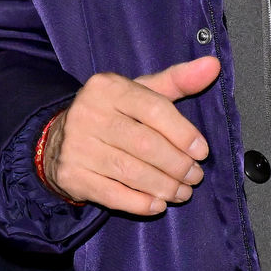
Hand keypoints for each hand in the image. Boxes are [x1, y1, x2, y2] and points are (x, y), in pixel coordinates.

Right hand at [41, 55, 220, 214]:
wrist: (59, 137)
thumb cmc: (112, 112)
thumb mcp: (141, 90)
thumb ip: (178, 80)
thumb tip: (212, 66)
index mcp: (109, 87)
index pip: (154, 109)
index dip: (183, 132)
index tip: (202, 151)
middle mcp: (89, 113)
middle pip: (145, 144)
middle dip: (177, 164)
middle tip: (195, 176)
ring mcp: (77, 146)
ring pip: (130, 171)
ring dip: (163, 186)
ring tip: (183, 192)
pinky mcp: (71, 175)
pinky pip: (111, 194)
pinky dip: (139, 203)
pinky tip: (157, 204)